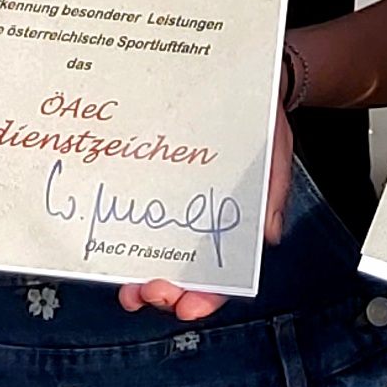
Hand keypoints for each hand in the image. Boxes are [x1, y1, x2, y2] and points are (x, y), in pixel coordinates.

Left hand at [118, 102, 295, 322]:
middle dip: (167, 295)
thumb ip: (272, 192)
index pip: (223, 275)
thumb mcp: (273, 152)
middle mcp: (200, 223)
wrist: (234, 77)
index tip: (189, 309)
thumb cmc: (258, 119)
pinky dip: (125, 246)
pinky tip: (113, 255)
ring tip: (129, 291)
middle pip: (184, 276)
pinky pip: (136, 223)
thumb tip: (269, 235)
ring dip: (141, 282)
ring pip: (155, 258)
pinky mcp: (151, 187)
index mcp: (233, 224)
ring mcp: (172, 208)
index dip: (207, 298)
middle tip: (151, 293)